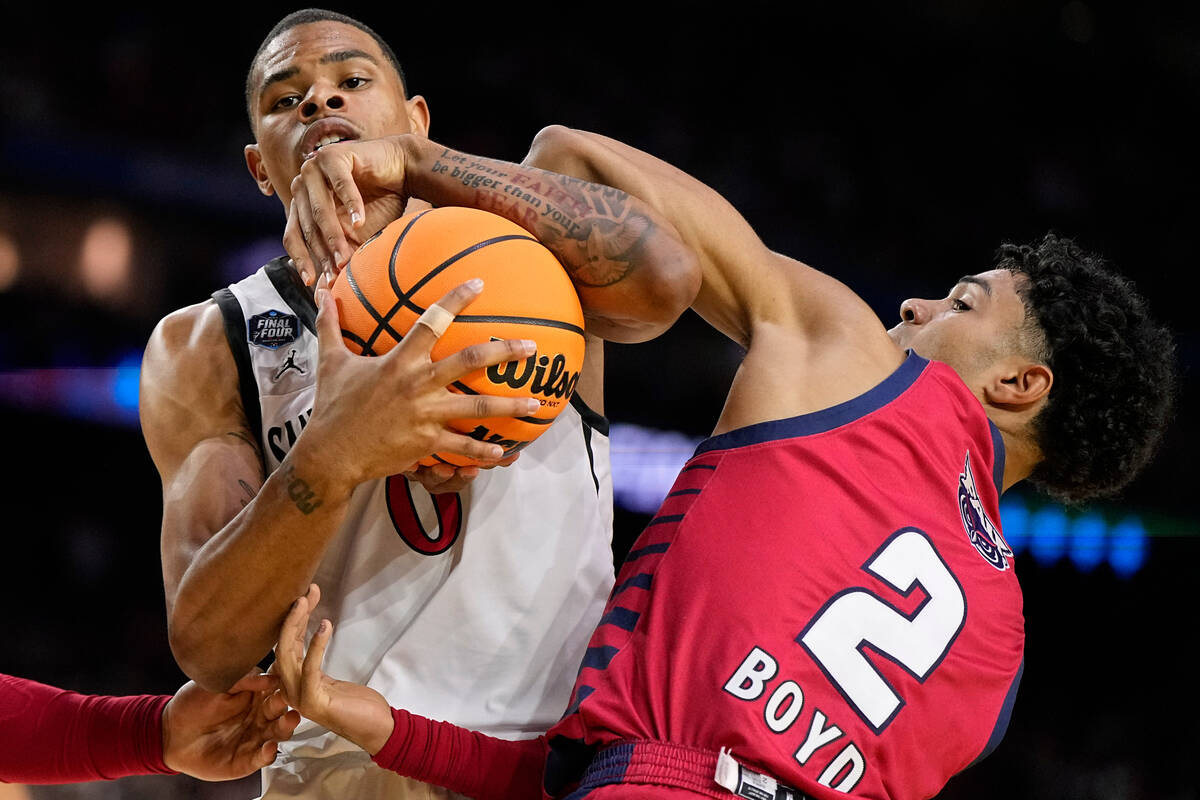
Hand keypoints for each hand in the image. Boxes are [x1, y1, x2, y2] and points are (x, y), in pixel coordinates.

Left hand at [160, 670, 299, 780]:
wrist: (169, 733)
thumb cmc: (192, 704)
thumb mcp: (216, 683)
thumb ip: (243, 679)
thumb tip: (270, 678)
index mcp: (256, 696)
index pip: (277, 688)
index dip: (286, 684)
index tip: (294, 679)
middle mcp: (259, 717)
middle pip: (281, 711)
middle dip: (288, 704)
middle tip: (289, 699)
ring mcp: (254, 739)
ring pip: (277, 734)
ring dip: (285, 727)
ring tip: (289, 719)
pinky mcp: (245, 761)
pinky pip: (261, 758)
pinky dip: (267, 754)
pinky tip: (269, 747)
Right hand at [274, 585, 394, 754]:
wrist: (376, 729)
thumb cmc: (356, 704)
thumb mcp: (331, 678)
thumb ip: (315, 659)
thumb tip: (312, 629)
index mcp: (293, 683)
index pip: (287, 645)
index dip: (295, 618)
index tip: (307, 594)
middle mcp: (291, 690)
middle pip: (283, 646)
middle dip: (293, 615)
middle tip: (306, 591)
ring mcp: (299, 698)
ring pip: (288, 655)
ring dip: (297, 624)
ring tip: (306, 600)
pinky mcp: (313, 702)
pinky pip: (309, 668)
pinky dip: (316, 644)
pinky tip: (325, 625)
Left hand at [285, 135, 413, 282]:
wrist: (401, 170)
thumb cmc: (380, 204)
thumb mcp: (357, 235)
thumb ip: (341, 252)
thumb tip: (328, 287)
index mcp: (302, 204)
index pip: (294, 235)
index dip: (302, 260)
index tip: (313, 283)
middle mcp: (302, 186)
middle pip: (307, 225)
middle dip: (323, 253)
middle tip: (337, 272)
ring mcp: (314, 168)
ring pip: (320, 209)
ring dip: (334, 236)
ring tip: (347, 258)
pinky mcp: (332, 155)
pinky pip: (340, 185)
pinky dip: (351, 205)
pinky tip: (361, 222)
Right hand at [296, 275, 541, 492]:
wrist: (330, 454)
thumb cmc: (333, 406)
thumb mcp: (330, 362)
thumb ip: (330, 325)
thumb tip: (322, 292)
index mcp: (399, 361)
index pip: (431, 321)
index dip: (456, 299)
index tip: (479, 284)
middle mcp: (417, 384)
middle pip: (470, 362)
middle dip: (505, 352)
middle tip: (532, 346)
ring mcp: (425, 415)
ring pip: (477, 407)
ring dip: (509, 405)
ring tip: (536, 402)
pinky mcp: (427, 443)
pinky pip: (462, 446)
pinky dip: (484, 451)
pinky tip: (504, 450)